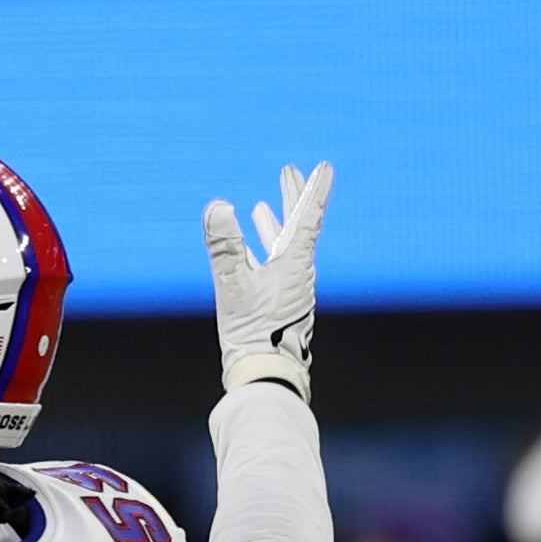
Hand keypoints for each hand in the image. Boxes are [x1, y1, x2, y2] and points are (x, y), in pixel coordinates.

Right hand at [203, 160, 330, 398]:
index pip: (307, 217)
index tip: (324, 166)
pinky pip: (273, 268)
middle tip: (290, 173)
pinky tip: (252, 258)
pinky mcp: (278, 306)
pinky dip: (264, 253)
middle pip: (298, 227)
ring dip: (274, 226)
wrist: (266, 375)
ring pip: (284, 248)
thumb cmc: (252, 332)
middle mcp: (298, 273)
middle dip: (293, 199)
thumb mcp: (233, 284)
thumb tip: (217, 206)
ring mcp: (290, 290)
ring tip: (263, 210)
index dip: (314, 190)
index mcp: (295, 263)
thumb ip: (224, 245)